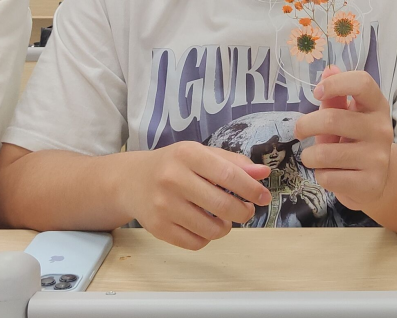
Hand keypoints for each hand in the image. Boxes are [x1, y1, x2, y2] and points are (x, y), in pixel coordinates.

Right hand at [119, 141, 270, 249]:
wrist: (132, 180)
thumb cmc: (174, 165)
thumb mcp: (201, 154)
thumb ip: (233, 163)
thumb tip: (263, 173)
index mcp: (187, 155)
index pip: (228, 175)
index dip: (251, 189)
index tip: (264, 196)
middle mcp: (173, 179)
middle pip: (223, 205)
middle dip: (244, 212)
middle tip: (246, 210)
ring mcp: (164, 205)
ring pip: (212, 229)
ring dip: (226, 227)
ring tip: (223, 218)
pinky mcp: (158, 228)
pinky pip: (196, 243)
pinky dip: (207, 238)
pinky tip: (203, 225)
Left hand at [294, 70, 394, 210]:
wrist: (378, 179)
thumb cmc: (355, 140)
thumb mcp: (347, 116)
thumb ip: (336, 96)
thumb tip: (329, 69)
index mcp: (377, 106)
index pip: (362, 83)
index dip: (336, 83)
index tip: (316, 93)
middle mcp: (381, 129)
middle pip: (332, 119)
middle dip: (305, 125)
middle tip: (298, 130)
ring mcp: (378, 157)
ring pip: (324, 154)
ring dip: (310, 156)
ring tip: (314, 157)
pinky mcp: (371, 183)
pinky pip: (329, 177)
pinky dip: (321, 175)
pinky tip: (330, 174)